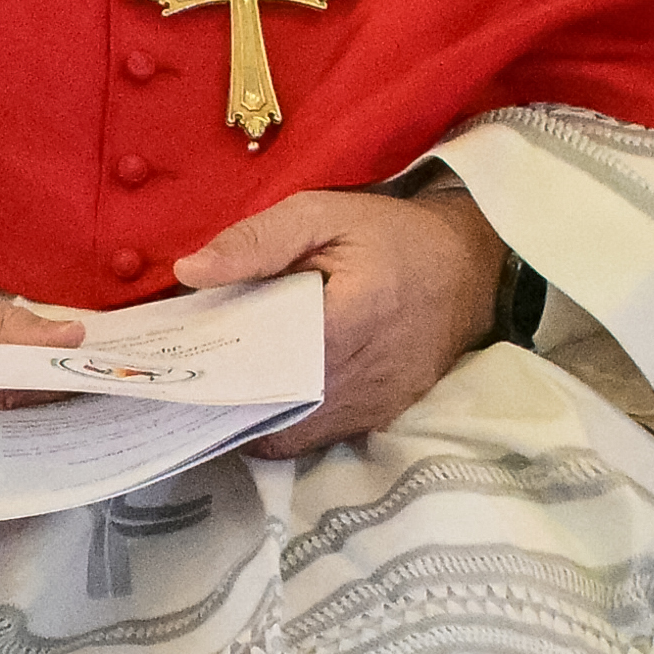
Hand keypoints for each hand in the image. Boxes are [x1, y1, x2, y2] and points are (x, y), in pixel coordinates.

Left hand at [175, 187, 505, 454]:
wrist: (470, 265)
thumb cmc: (393, 236)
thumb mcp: (324, 215)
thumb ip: (258, 241)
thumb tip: (191, 272)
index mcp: (351, 317)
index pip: (268, 364)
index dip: (221, 370)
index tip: (182, 362)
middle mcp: (366, 374)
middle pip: (273, 409)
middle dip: (227, 401)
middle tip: (189, 382)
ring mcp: (377, 403)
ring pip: (293, 436)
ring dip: (254, 419)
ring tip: (220, 392)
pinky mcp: (384, 416)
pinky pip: (319, 438)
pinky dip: (286, 424)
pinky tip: (266, 398)